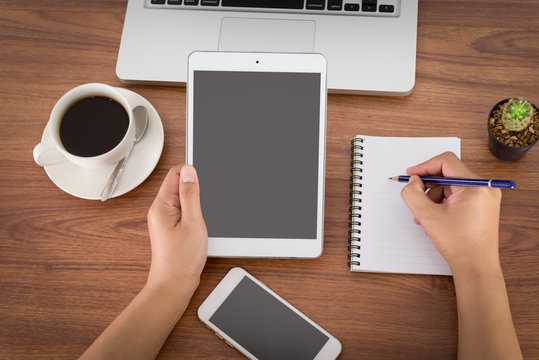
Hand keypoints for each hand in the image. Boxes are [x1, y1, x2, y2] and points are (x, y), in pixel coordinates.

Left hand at [146, 165, 207, 292]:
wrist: (174, 285)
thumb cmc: (181, 259)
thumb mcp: (192, 222)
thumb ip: (190, 194)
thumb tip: (189, 171)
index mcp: (161, 205)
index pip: (174, 173)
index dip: (191, 172)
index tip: (204, 182)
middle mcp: (160, 210)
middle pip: (178, 184)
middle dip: (194, 188)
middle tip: (203, 206)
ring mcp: (164, 219)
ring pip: (182, 198)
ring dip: (195, 202)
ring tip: (200, 220)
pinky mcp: (171, 227)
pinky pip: (183, 210)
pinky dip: (193, 213)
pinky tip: (198, 225)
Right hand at [400, 152, 501, 273]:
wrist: (476, 267)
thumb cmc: (459, 245)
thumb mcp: (428, 216)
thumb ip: (413, 194)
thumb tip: (413, 182)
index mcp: (476, 186)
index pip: (446, 162)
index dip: (425, 166)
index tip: (411, 175)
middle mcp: (484, 188)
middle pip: (448, 174)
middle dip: (428, 186)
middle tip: (414, 195)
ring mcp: (485, 198)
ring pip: (451, 186)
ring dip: (433, 197)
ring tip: (424, 215)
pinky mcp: (482, 206)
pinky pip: (458, 196)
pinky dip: (443, 203)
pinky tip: (434, 218)